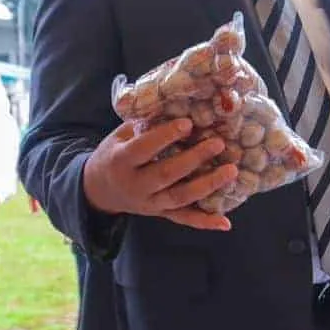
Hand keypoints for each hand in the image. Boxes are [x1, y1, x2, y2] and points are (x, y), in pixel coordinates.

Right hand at [82, 119, 236, 231]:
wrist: (99, 190)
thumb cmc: (114, 154)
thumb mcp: (120, 136)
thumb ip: (144, 125)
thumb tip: (177, 107)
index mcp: (121, 161)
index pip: (144, 149)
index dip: (166, 136)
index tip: (188, 123)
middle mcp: (135, 185)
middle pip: (166, 174)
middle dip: (193, 159)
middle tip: (217, 143)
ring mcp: (149, 203)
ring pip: (180, 198)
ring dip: (207, 186)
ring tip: (231, 171)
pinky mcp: (160, 213)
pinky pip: (184, 219)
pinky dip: (205, 222)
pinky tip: (225, 222)